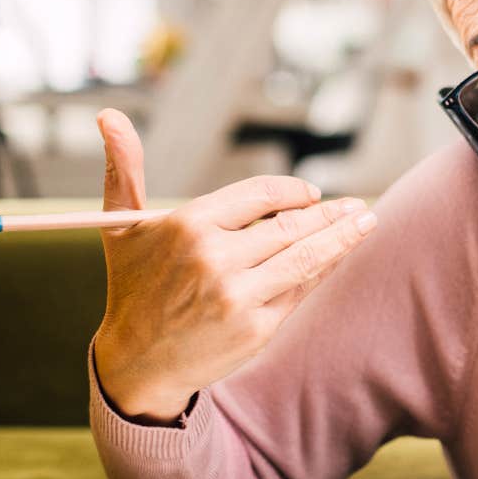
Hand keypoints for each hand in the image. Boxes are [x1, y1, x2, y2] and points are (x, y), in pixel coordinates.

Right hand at [91, 109, 377, 423]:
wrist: (136, 364)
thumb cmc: (133, 285)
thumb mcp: (121, 226)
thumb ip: (123, 170)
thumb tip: (110, 115)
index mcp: (189, 225)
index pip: (262, 194)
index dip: (293, 191)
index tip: (311, 193)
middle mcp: (215, 259)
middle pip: (291, 225)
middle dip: (331, 214)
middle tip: (357, 206)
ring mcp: (238, 295)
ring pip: (306, 256)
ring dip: (343, 237)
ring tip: (367, 221)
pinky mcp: (256, 328)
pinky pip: (301, 289)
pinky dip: (323, 269)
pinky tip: (340, 255)